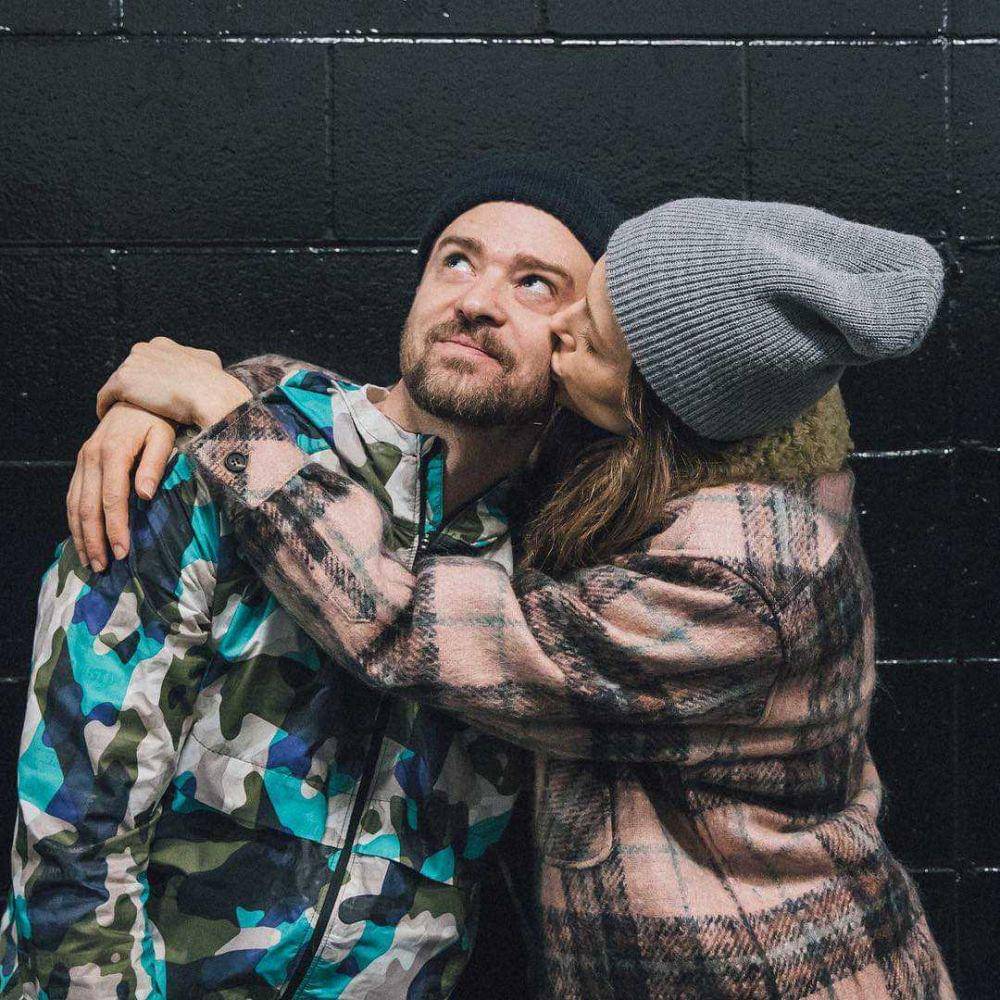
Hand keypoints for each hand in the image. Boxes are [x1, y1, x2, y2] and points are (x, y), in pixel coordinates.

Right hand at [67, 403, 176, 570]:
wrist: (133, 398)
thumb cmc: (155, 419)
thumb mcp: (163, 437)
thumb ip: (154, 464)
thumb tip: (145, 494)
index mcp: (113, 453)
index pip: (112, 498)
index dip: (115, 527)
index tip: (123, 552)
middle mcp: (91, 458)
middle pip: (88, 507)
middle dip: (95, 539)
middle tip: (104, 566)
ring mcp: (82, 461)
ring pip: (75, 504)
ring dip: (81, 535)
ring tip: (91, 561)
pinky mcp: (81, 464)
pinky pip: (73, 496)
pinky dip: (75, 520)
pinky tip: (82, 539)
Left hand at [96, 337, 251, 428]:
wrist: (209, 394)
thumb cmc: (214, 384)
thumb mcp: (209, 361)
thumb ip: (197, 360)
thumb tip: (203, 364)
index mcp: (162, 344)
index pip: (146, 362)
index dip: (147, 380)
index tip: (150, 395)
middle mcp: (144, 348)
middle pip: (130, 371)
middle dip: (132, 388)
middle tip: (135, 408)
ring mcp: (131, 363)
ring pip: (118, 384)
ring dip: (120, 399)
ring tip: (121, 415)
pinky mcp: (123, 381)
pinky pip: (106, 396)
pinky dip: (105, 407)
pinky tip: (108, 418)